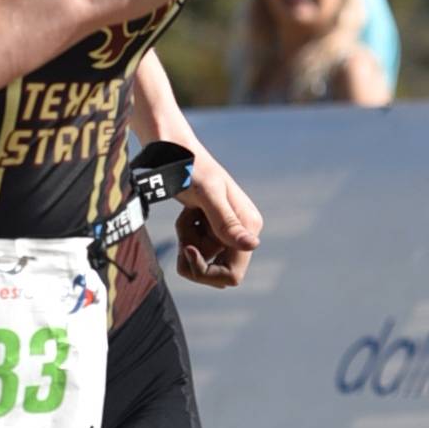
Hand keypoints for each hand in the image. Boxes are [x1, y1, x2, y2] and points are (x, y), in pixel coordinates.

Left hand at [173, 145, 260, 289]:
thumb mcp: (207, 195)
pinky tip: (188, 212)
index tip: (186, 250)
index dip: (206, 271)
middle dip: (194, 254)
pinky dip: (186, 233)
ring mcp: (229, 231)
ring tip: (187, 211)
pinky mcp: (215, 228)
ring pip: (204, 259)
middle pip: (216, 272)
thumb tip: (253, 245)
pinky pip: (198, 248)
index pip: (232, 275)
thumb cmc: (189, 167)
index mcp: (249, 225)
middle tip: (183, 225)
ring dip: (188, 239)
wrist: (174, 152)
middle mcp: (243, 231)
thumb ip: (227, 222)